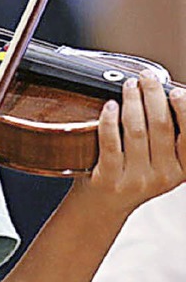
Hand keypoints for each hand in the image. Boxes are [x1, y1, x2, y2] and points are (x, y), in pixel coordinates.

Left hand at [86, 70, 185, 214]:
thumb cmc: (132, 173)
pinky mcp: (110, 179)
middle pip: (161, 127)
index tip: (176, 90)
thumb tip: (166, 93)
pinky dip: (109, 120)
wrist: (103, 205)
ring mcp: (136, 179)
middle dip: (153, 96)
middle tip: (146, 77)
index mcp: (182, 170)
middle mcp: (163, 177)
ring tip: (129, 85)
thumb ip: (168, 134)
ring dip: (132, 102)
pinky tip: (110, 105)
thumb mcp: (161, 160)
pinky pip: (110, 143)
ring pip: (136, 131)